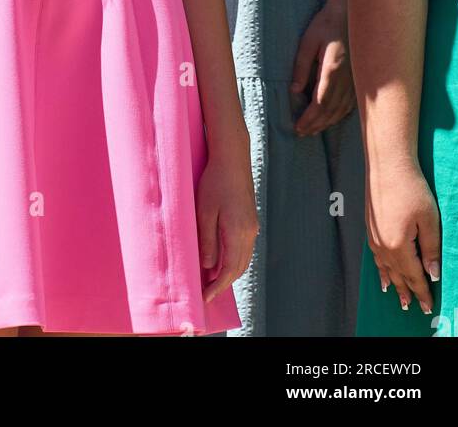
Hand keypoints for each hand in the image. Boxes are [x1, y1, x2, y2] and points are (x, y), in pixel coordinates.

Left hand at [195, 143, 258, 304]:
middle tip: (207, 294)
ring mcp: (253, 227)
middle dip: (224, 283)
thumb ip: (207, 241)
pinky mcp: (251, 220)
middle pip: (239, 268)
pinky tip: (222, 260)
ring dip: (230, 272)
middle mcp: (250, 233)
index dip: (217, 286)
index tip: (206, 298)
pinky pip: (244, 249)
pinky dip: (234, 260)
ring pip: (244, 259)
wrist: (232, 159)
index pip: (229, 270)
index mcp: (238, 232)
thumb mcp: (205, 212)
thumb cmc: (215, 182)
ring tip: (212, 281)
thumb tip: (209, 267)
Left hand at [290, 3, 356, 135]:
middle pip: (331, 110)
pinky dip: (339, 114)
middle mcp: (347, 79)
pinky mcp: (358, 79)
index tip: (298, 127)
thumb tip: (294, 91)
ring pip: (341, 109)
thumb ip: (301, 66)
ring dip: (327, 122)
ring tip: (312, 130)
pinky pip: (350, 104)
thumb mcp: (308, 41)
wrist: (350, 14)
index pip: (321, 103)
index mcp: (333, 70)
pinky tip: (331, 118)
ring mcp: (355, 80)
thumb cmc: (326, 25)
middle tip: (301, 133)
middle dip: (316, 124)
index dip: (309, 118)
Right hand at [365, 160, 440, 315]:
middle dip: (407, 292)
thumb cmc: (411, 188)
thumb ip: (431, 249)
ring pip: (384, 267)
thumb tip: (432, 274)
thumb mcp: (429, 220)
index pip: (413, 276)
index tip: (428, 306)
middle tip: (413, 308)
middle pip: (397, 275)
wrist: (387, 164)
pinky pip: (375, 256)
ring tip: (397, 297)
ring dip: (392, 283)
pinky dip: (380, 268)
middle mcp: (382, 245)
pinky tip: (382, 271)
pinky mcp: (369, 226)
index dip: (422, 292)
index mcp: (398, 246)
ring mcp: (373, 236)